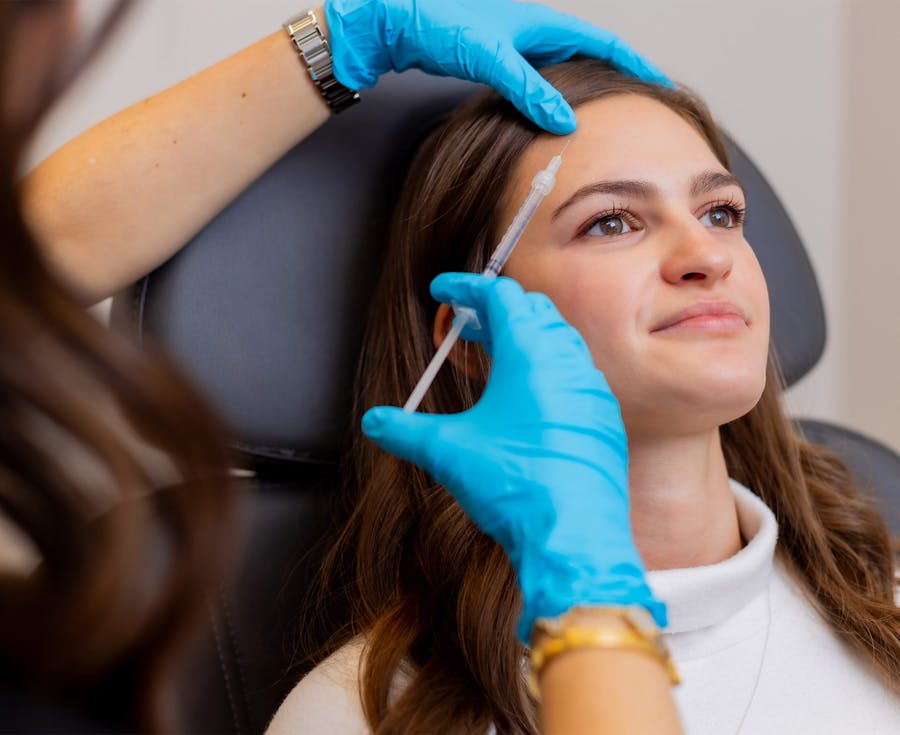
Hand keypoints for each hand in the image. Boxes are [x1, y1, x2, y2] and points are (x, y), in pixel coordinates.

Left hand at [324, 0, 670, 134]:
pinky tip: (550, 121)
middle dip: (615, 82)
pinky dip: (551, 102)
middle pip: (589, 59)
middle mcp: (535, 34)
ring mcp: (517, 50)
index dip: (635, 65)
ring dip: (583, 95)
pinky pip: (537, 85)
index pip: (604, 44)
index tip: (659, 85)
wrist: (396, 21)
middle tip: (634, 110)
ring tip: (602, 122)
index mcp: (543, 24)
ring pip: (562, 75)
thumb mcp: (490, 57)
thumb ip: (528, 89)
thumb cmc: (440, 22)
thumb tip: (565, 121)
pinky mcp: (498, 65)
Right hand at [361, 273, 665, 641]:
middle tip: (465, 323)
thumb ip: (405, 430)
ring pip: (560, 341)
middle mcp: (568, 362)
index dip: (467, 287)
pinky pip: (576, 375)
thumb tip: (375, 422)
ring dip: (526, 338)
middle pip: (533, 310)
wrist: (574, 537)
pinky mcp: (603, 420)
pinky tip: (528, 398)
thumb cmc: (515, 484)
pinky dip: (549, 369)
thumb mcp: (447, 452)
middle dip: (496, 309)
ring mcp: (592, 391)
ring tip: (495, 356)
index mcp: (531, 354)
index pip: (501, 296)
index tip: (443, 289)